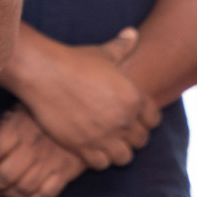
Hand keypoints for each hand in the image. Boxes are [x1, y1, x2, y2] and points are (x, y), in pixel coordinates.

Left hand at [0, 105, 85, 196]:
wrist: (85, 111)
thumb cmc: (45, 109)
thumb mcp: (20, 107)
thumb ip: (5, 125)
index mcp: (17, 129)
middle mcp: (31, 147)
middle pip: (4, 175)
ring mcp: (49, 161)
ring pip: (22, 188)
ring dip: (8, 195)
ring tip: (2, 194)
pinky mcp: (65, 172)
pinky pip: (45, 195)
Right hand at [14, 28, 160, 169]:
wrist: (43, 72)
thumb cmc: (73, 60)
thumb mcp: (102, 53)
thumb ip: (122, 47)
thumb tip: (132, 33)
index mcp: (134, 97)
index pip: (153, 120)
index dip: (143, 119)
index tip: (129, 116)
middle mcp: (123, 119)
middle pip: (140, 140)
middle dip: (131, 136)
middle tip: (115, 129)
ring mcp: (104, 135)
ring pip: (124, 157)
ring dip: (116, 150)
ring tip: (104, 141)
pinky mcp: (84, 147)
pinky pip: (101, 164)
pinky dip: (97, 158)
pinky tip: (89, 146)